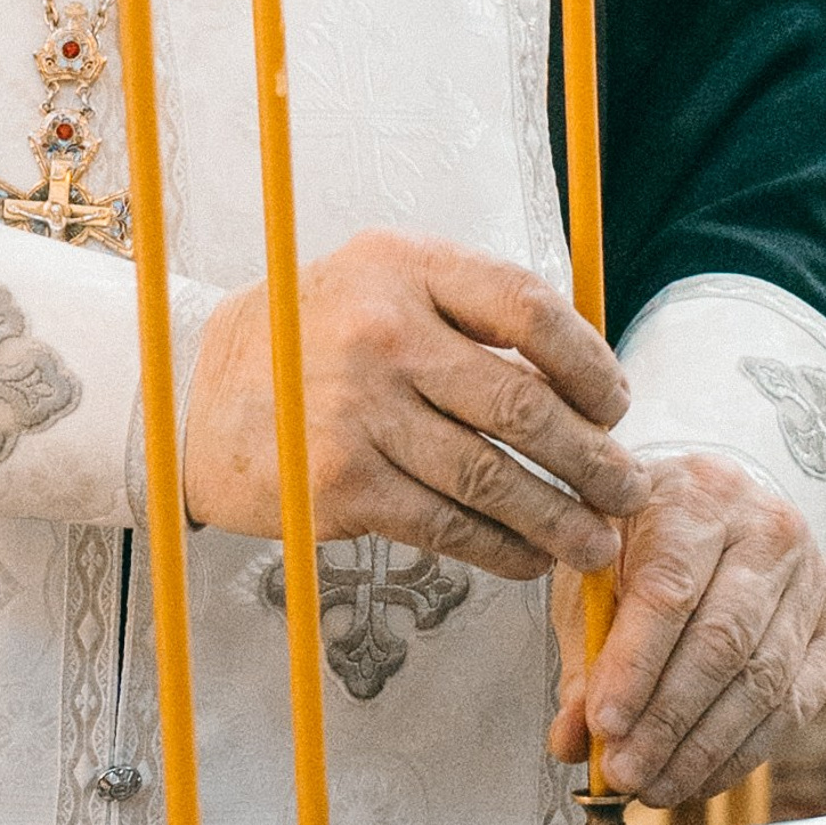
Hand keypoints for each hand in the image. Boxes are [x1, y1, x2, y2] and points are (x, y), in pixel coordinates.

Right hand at [183, 230, 649, 582]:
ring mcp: (357, 410)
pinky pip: (446, 524)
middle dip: (593, 458)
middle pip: (523, 403)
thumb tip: (586, 379)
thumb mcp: (381, 282)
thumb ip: (469, 310)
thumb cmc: (313, 338)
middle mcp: (381, 330)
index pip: (527, 307)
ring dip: (560, 518)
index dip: (590, 362)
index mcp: (404, 266)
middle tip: (629, 488)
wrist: (197, 393)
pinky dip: (501, 549)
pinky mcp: (339, 483)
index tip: (616, 404)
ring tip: (596, 541)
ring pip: (492, 476)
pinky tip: (529, 558)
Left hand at [547, 452, 825, 806]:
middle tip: (626, 772)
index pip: (670, 590)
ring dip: (703, 748)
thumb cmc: (645, 540)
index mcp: (698, 496)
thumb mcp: (599, 570)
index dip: (636, 666)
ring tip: (653, 786)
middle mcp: (765, 532)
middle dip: (668, 720)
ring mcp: (808, 582)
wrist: (719, 508)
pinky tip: (697, 777)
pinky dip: (741, 752)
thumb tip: (572, 740)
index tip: (604, 725)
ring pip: (762, 680)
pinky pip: (792, 705)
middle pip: (722, 641)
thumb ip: (586, 651)